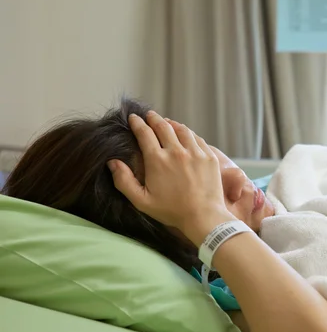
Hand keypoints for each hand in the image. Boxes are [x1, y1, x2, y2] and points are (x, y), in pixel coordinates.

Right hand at [107, 111, 235, 243]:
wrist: (203, 216)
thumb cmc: (172, 211)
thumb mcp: (141, 201)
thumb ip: (124, 181)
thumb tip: (112, 162)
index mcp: (157, 160)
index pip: (144, 133)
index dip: (137, 123)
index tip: (133, 118)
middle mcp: (176, 152)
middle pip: (163, 126)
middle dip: (153, 118)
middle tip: (149, 115)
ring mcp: (195, 152)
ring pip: (182, 130)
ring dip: (172, 123)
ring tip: (166, 122)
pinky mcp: (209, 157)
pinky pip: (197, 138)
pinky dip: (188, 133)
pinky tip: (185, 134)